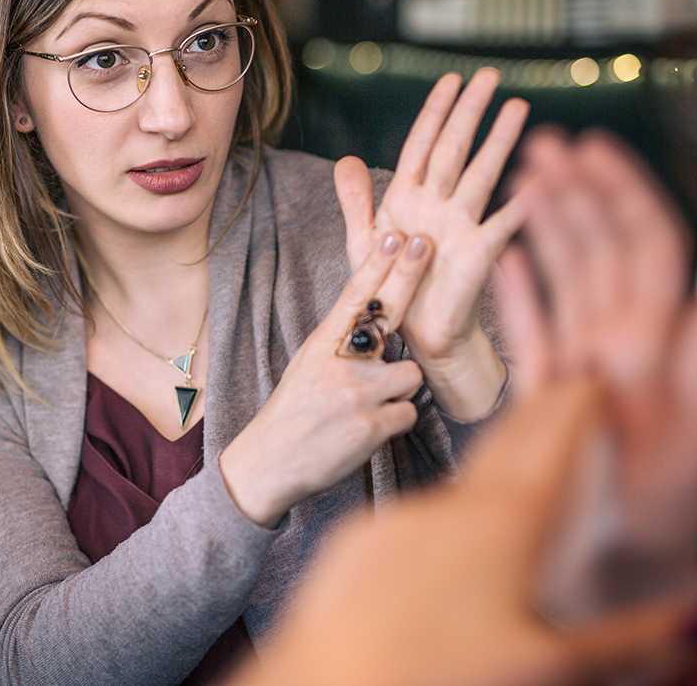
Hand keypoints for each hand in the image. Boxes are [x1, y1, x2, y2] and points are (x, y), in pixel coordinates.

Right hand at [219, 229, 433, 526]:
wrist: (270, 462)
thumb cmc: (295, 409)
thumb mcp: (310, 363)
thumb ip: (342, 341)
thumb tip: (380, 319)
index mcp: (323, 344)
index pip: (355, 296)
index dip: (378, 263)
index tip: (395, 234)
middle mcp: (341, 362)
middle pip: (387, 312)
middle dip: (409, 275)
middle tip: (426, 243)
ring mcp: (357, 393)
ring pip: (411, 375)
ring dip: (399, 390)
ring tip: (370, 405)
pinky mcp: (372, 427)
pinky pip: (409, 413)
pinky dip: (395, 422)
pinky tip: (369, 430)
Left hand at [231, 378, 696, 685]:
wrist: (336, 675)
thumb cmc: (443, 671)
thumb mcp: (546, 660)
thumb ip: (618, 638)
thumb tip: (677, 626)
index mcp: (507, 525)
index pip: (552, 447)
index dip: (573, 408)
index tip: (588, 379)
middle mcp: (454, 505)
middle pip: (506, 447)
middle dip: (535, 418)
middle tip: (555, 390)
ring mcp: (405, 514)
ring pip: (459, 490)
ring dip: (488, 479)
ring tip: (508, 475)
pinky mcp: (364, 532)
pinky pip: (414, 522)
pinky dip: (437, 526)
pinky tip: (439, 560)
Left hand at [334, 69, 529, 413]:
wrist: (418, 331)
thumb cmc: (393, 285)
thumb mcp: (364, 241)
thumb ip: (356, 201)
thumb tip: (345, 159)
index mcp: (409, 198)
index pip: (422, 144)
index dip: (435, 112)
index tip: (451, 79)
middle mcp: (438, 204)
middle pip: (454, 149)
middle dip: (471, 113)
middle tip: (491, 76)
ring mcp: (461, 226)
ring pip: (480, 174)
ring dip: (498, 142)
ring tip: (518, 108)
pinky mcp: (478, 254)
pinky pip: (501, 225)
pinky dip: (518, 206)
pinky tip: (536, 184)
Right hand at [499, 130, 696, 602]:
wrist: (618, 565)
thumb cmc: (668, 509)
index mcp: (659, 343)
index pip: (645, 246)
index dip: (622, 193)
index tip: (594, 150)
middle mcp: (621, 339)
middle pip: (599, 246)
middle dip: (574, 190)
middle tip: (542, 145)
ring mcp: (581, 358)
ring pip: (564, 273)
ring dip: (545, 223)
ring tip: (523, 179)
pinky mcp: (546, 385)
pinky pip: (529, 325)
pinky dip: (515, 288)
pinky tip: (504, 257)